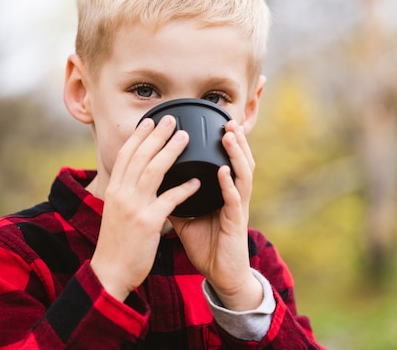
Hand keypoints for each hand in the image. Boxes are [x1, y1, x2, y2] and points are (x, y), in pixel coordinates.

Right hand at [90, 116, 200, 300]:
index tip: (151, 122)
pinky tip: (196, 181)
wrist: (110, 272)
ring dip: (171, 151)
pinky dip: (183, 189)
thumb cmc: (117, 244)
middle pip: (140, 157)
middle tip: (172, 119)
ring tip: (186, 137)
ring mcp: (133, 207)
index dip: (139, 137)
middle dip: (157, 136)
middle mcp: (121, 194)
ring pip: (153, 171)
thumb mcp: (116, 212)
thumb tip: (139, 179)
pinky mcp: (147, 223)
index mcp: (114, 190)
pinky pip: (169, 200)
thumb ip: (127, 194)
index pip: (126, 156)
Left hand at [169, 120, 262, 310]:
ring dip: (236, 153)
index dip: (222, 144)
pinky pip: (234, 199)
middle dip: (236, 140)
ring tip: (229, 135)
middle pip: (240, 161)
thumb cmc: (207, 246)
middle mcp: (234, 196)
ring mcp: (238, 208)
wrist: (221, 275)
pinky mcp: (236, 223)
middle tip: (227, 120)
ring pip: (243, 174)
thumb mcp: (186, 218)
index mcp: (223, 193)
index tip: (215, 124)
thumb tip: (153, 183)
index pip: (226, 162)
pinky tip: (224, 170)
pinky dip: (229, 183)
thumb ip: (174, 199)